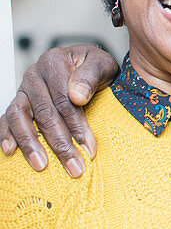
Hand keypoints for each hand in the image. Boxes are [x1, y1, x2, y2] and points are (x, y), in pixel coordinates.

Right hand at [0, 45, 118, 175]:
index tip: (88, 147)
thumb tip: (77, 96)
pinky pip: (6, 119)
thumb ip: (92, 75)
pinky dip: (6, 135)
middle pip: (44, 113)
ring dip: (30, 144)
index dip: (76, 125)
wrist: (86, 65)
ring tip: (42, 164)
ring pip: (20, 118)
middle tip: (74, 165)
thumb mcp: (103, 64)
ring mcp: (23, 90)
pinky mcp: (18, 102)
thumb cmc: (95, 68)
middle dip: (59, 143)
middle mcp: (34, 75)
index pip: (63, 100)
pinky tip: (10, 151)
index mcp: (54, 63)